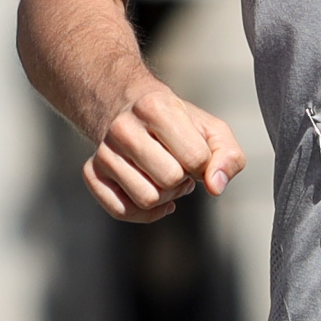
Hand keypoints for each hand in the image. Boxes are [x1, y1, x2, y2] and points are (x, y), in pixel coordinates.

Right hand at [85, 76, 244, 223]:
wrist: (132, 112)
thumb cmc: (178, 124)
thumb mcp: (212, 131)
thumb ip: (228, 156)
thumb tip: (215, 187)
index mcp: (154, 107)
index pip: (195, 159)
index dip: (203, 164)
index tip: (195, 153)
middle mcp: (123, 127)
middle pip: (169, 180)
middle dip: (183, 180)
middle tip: (178, 165)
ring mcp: (103, 151)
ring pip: (147, 199)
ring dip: (165, 196)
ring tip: (163, 174)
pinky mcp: (91, 172)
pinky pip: (122, 211)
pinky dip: (144, 212)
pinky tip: (152, 193)